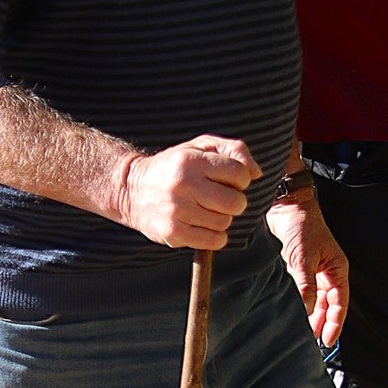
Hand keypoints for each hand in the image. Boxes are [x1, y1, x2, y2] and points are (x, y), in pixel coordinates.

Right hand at [119, 136, 260, 249]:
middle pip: (235, 202)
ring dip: (222, 218)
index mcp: (192, 160)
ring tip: (206, 210)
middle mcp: (184, 185)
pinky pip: (214, 241)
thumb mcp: (200, 146)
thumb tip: (256, 173)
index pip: (239, 173)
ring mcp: (178, 211)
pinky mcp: (174, 233)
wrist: (131, 189)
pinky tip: (203, 225)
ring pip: (225, 222)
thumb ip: (233, 150)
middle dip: (235, 201)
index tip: (228, 180)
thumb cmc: (173, 166)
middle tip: (220, 198)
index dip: (240, 179)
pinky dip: (215, 236)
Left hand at [267, 194, 347, 345]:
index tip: (327, 340)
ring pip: (316, 299)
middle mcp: (328, 271)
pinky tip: (293, 312)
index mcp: (337, 268)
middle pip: (328, 304)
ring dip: (311, 314)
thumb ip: (306, 285)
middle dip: (322, 322)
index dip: (335, 323)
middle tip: (312, 341)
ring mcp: (314, 270)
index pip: (340, 302)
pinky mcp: (300, 267)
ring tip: (303, 331)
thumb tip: (308, 310)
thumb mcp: (304, 258)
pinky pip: (303, 291)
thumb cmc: (302, 225)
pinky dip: (300, 302)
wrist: (286, 207)